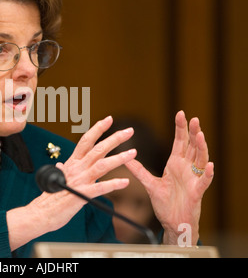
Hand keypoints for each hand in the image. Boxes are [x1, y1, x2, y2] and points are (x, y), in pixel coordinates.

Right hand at [7, 116, 135, 249]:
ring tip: (133, 153)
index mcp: (72, 163)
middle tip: (129, 131)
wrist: (41, 213)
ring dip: (118, 158)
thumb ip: (62, 170)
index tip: (109, 119)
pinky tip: (125, 182)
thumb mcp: (56, 178)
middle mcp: (77, 169)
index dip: (97, 129)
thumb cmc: (50, 197)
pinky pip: (100, 188)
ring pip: (101, 165)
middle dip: (114, 138)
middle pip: (98, 149)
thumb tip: (60, 164)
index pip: (86, 141)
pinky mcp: (82, 195)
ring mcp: (79, 181)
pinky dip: (113, 184)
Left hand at [125, 111, 213, 244]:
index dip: (180, 128)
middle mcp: (186, 168)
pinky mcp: (197, 192)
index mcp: (175, 164)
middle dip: (192, 132)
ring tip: (200, 135)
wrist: (172, 222)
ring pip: (200, 160)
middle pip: (192, 146)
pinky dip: (207, 173)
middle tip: (193, 118)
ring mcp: (193, 179)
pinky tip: (209, 165)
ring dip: (201, 147)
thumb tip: (126, 158)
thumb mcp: (149, 184)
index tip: (180, 113)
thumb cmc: (165, 203)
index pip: (179, 142)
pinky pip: (204, 181)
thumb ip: (139, 170)